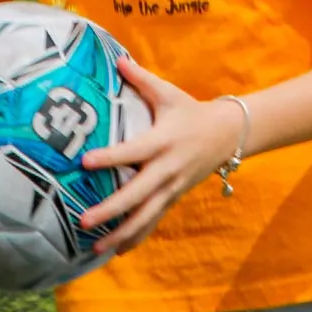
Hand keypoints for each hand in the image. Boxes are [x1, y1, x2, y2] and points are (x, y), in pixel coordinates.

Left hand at [75, 58, 245, 255]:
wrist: (227, 135)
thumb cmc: (191, 111)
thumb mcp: (168, 93)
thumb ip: (141, 79)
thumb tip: (117, 59)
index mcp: (162, 142)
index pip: (132, 152)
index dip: (110, 158)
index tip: (84, 162)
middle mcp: (166, 169)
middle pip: (137, 194)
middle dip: (110, 210)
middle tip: (83, 221)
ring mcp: (171, 188)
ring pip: (145, 216)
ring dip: (121, 233)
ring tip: (95, 248)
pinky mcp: (174, 198)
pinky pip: (153, 221)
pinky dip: (136, 237)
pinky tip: (116, 251)